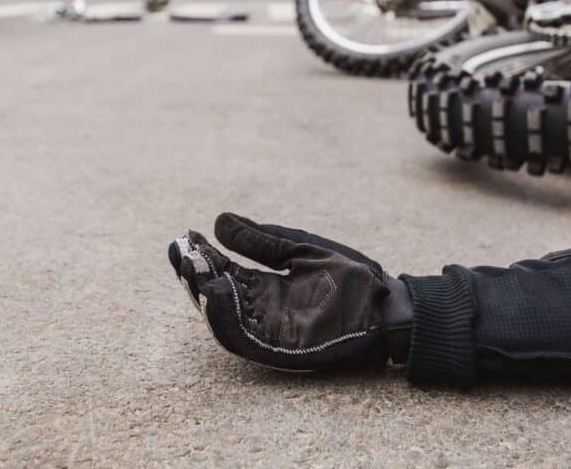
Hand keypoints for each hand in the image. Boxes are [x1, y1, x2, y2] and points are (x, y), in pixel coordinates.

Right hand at [168, 213, 411, 371]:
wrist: (389, 304)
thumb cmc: (353, 278)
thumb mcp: (302, 250)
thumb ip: (264, 240)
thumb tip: (218, 221)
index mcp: (266, 287)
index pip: (225, 272)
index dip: (204, 257)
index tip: (186, 236)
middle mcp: (262, 311)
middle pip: (217, 296)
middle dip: (195, 276)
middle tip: (181, 253)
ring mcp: (270, 331)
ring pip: (224, 319)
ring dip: (204, 297)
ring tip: (193, 271)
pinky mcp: (281, 348)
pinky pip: (245, 339)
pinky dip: (225, 319)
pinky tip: (216, 293)